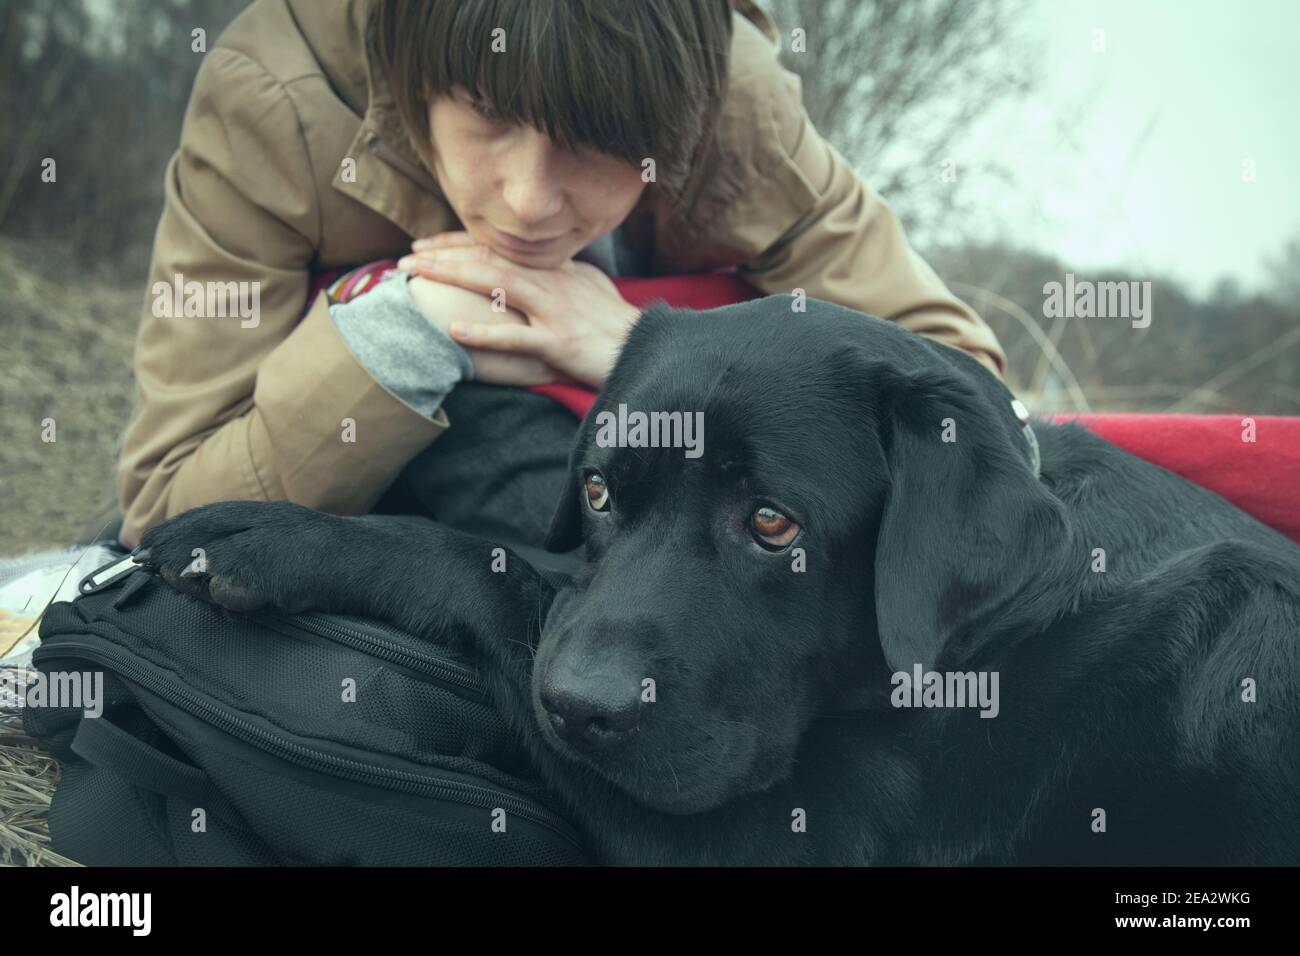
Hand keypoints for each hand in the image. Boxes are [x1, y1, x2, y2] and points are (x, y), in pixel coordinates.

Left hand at [400, 232, 642, 387]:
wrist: (646, 348)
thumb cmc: (616, 322)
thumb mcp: (589, 286)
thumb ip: (559, 274)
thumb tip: (537, 267)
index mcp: (553, 268)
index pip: (497, 247)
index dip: (456, 243)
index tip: (423, 246)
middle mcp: (550, 281)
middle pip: (488, 258)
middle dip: (442, 256)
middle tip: (405, 260)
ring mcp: (553, 310)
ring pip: (495, 285)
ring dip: (452, 277)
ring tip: (417, 278)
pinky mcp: (558, 341)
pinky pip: (515, 337)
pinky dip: (483, 334)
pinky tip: (453, 332)